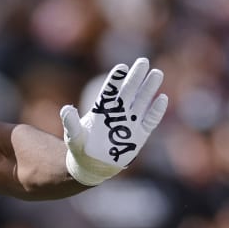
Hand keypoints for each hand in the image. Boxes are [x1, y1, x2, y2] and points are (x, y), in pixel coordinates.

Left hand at [61, 57, 167, 185]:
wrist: (92, 166)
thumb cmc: (80, 148)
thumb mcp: (74, 137)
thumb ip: (71, 124)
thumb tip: (66, 109)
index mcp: (102, 109)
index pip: (110, 91)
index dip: (115, 80)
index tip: (121, 68)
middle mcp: (117, 112)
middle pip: (128, 91)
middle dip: (136, 77)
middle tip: (143, 61)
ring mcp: (129, 123)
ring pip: (141, 102)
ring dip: (149, 89)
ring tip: (156, 73)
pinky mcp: (139, 136)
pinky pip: (150, 121)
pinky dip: (155, 111)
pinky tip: (162, 99)